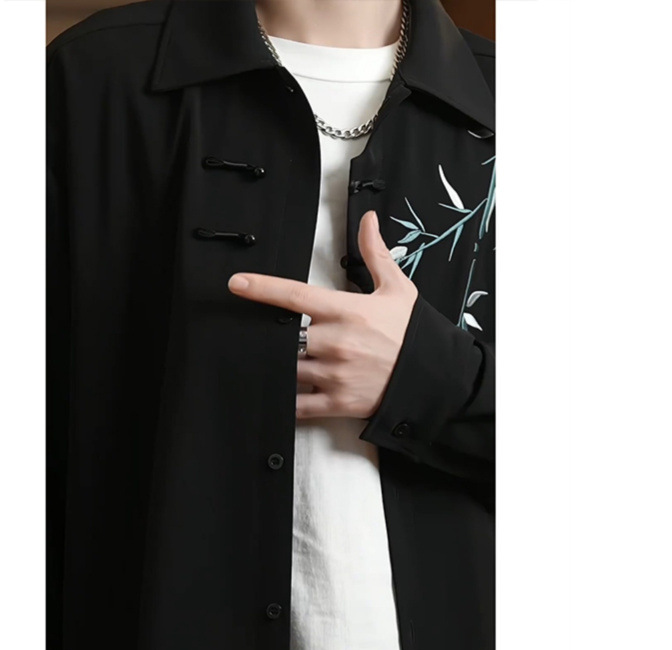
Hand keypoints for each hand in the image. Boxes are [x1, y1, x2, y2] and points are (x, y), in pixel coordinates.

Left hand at [227, 209, 418, 419]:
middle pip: (287, 338)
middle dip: (279, 337)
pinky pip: (298, 404)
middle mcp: (337, 342)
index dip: (262, 288)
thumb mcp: (398, 289)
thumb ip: (375, 254)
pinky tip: (280, 395)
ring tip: (284, 362)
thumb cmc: (413, 334)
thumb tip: (368, 221)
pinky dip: (286, 401)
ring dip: (282, 365)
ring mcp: (335, 375)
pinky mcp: (337, 402)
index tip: (237, 283)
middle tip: (279, 337)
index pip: (295, 295)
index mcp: (347, 311)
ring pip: (288, 369)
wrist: (435, 377)